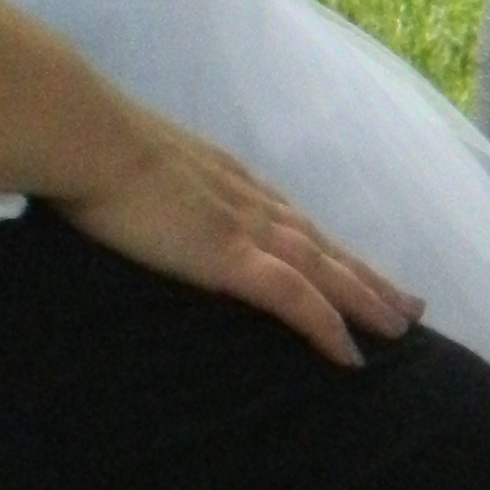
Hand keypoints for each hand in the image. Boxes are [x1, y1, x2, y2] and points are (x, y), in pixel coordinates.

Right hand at [47, 106, 420, 369]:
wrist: (82, 136)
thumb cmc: (86, 146)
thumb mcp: (122, 165)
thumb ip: (136, 185)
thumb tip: (120, 200)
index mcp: (219, 175)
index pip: (284, 214)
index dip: (319, 241)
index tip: (347, 261)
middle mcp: (245, 197)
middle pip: (319, 241)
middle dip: (363, 273)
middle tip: (407, 302)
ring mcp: (243, 226)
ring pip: (324, 267)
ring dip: (365, 296)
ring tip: (401, 325)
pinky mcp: (231, 256)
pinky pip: (295, 297)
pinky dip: (327, 323)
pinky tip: (352, 353)